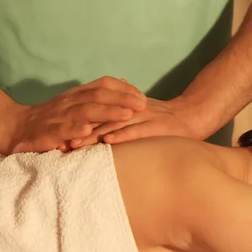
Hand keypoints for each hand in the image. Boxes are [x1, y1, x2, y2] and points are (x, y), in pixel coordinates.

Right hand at [6, 77, 146, 153]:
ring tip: (125, 115)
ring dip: (106, 112)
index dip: (123, 90)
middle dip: (122, 99)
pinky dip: (75, 130)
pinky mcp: (47, 132)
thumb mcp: (76, 103)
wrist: (15, 127)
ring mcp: (58, 116)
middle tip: (143, 105)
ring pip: (84, 111)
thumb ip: (99, 94)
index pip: (102, 85)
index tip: (143, 96)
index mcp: (76, 95)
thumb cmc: (52, 117)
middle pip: (98, 96)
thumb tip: (125, 84)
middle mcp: (69, 102)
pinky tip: (88, 131)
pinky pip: (61, 130)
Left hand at [69, 96, 204, 148]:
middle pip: (99, 118)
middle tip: (59, 141)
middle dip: (78, 129)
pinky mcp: (156, 126)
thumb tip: (102, 125)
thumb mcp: (141, 113)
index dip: (78, 122)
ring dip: (93, 135)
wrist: (193, 115)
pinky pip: (136, 131)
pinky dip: (121, 136)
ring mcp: (143, 117)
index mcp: (125, 106)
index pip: (97, 112)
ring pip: (113, 124)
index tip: (59, 133)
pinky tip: (107, 143)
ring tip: (75, 145)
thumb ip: (121, 116)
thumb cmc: (166, 120)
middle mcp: (131, 109)